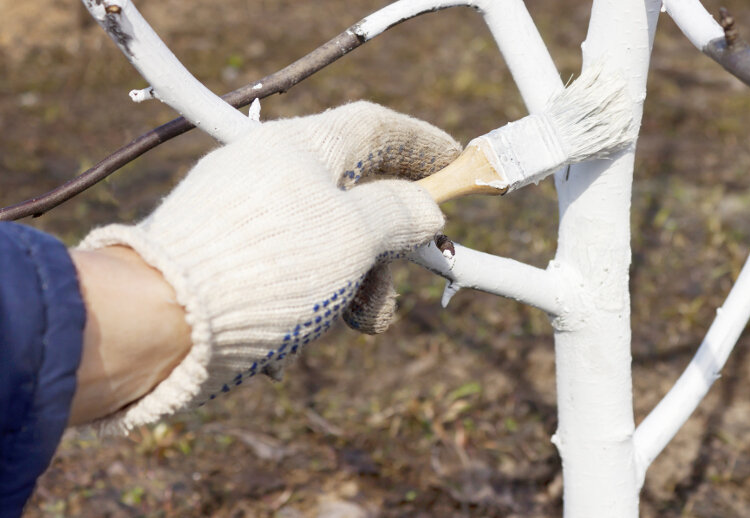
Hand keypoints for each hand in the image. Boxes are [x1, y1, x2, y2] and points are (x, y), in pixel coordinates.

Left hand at [78, 102, 459, 432]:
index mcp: (300, 146)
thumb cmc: (266, 268)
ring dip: (350, 285)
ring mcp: (240, 212)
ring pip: (320, 241)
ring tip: (351, 323)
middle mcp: (268, 170)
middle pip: (351, 195)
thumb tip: (425, 209)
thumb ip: (400, 214)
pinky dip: (306, 298)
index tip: (453, 165)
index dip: (420, 144)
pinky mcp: (220, 253)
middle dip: (384, 248)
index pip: (374, 127)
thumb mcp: (355, 236)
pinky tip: (294, 336)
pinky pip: (283, 268)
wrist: (159, 321)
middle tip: (396, 287)